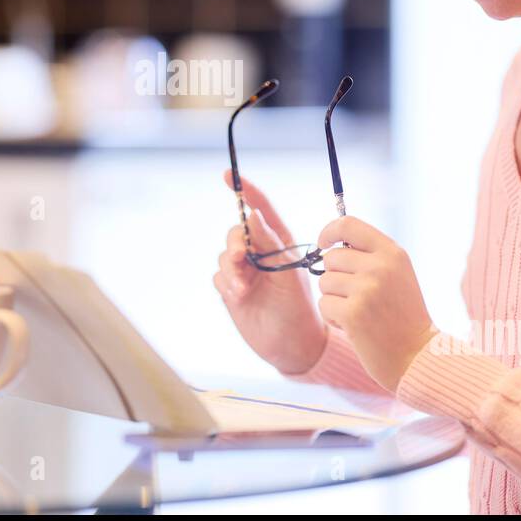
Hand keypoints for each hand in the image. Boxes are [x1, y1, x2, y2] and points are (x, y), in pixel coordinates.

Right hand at [213, 170, 328, 374]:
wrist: (294, 345)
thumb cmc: (301, 308)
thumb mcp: (289, 273)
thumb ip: (270, 244)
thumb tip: (252, 214)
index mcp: (279, 243)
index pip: (260, 209)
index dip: (245, 191)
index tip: (228, 175)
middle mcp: (260, 254)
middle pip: (236, 233)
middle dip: (235, 242)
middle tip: (240, 257)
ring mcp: (244, 271)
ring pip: (224, 255)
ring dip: (230, 268)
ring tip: (243, 289)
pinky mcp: (232, 289)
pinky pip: (219, 276)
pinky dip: (227, 283)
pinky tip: (239, 296)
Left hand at [316, 215, 436, 390]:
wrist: (418, 356)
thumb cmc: (402, 316)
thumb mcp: (396, 275)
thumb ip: (370, 256)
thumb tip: (331, 245)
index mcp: (392, 253)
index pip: (348, 224)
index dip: (328, 231)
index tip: (323, 243)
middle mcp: (381, 266)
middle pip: (331, 257)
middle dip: (335, 278)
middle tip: (356, 297)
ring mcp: (367, 289)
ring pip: (324, 282)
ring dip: (335, 299)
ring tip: (360, 313)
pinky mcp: (354, 313)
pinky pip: (324, 304)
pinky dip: (334, 318)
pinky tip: (355, 328)